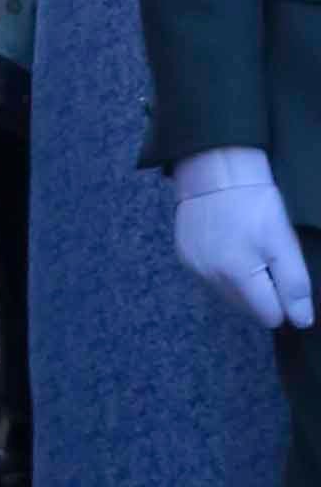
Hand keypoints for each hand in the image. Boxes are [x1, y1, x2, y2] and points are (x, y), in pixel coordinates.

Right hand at [172, 148, 314, 331]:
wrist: (215, 165)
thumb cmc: (255, 201)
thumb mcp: (284, 240)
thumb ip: (294, 284)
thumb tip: (301, 321)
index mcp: (237, 276)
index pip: (270, 316)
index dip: (283, 300)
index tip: (283, 274)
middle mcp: (211, 278)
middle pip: (248, 309)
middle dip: (262, 292)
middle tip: (266, 257)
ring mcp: (194, 267)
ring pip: (229, 295)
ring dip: (242, 282)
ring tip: (246, 249)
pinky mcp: (184, 255)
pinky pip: (211, 278)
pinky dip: (222, 269)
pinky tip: (227, 244)